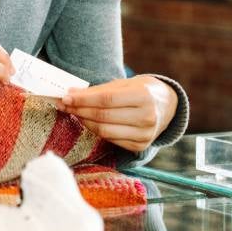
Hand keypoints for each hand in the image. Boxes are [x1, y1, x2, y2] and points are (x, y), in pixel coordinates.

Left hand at [60, 75, 177, 152]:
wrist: (167, 106)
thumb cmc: (141, 90)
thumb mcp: (124, 84)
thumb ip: (98, 90)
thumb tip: (71, 94)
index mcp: (144, 96)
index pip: (106, 100)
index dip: (83, 100)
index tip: (65, 97)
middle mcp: (147, 117)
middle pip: (103, 116)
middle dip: (80, 110)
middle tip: (64, 104)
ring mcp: (145, 134)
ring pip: (105, 131)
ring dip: (85, 121)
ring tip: (74, 112)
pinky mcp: (140, 146)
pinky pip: (111, 139)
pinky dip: (96, 130)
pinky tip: (88, 122)